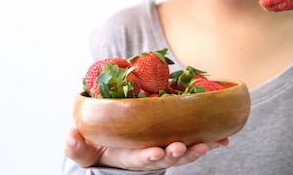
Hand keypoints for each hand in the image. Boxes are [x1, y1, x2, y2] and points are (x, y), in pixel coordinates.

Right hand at [64, 127, 227, 170]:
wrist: (110, 143)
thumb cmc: (96, 146)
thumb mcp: (80, 148)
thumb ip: (75, 145)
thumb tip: (69, 134)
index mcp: (127, 156)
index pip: (138, 159)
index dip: (147, 156)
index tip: (155, 152)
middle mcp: (148, 155)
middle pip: (165, 157)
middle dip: (176, 154)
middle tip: (184, 147)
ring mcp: (162, 148)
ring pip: (182, 151)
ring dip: (196, 149)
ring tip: (208, 144)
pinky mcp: (173, 139)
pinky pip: (192, 141)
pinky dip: (208, 141)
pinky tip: (223, 138)